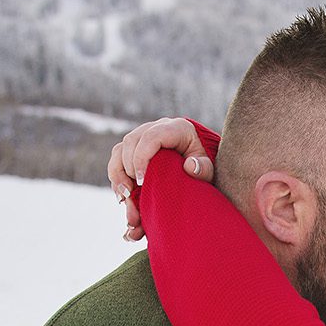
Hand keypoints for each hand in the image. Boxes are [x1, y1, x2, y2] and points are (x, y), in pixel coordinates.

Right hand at [108, 117, 214, 240]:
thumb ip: (204, 168)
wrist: (198, 164)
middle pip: (130, 142)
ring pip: (119, 150)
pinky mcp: (134, 149)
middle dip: (127, 168)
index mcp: (176, 128)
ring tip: (125, 197)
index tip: (142, 182)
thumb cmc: (203, 166)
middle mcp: (155, 128)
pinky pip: (117, 160)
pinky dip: (116, 178)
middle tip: (132, 193)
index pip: (151, 137)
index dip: (142, 158)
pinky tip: (123, 197)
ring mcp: (143, 137)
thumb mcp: (209, 168)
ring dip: (117, 175)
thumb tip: (189, 166)